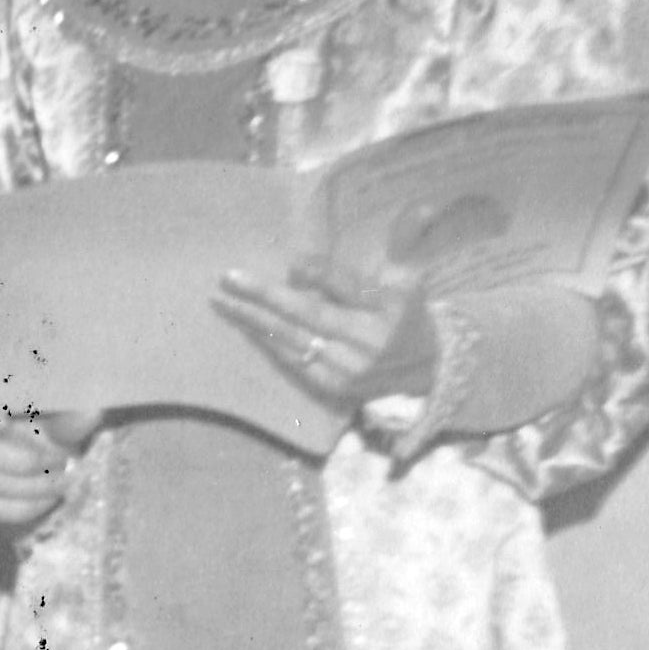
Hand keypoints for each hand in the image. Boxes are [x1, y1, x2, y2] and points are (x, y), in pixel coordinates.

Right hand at [0, 391, 92, 534]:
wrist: (65, 461)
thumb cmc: (60, 427)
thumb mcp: (70, 416)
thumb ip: (72, 415)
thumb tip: (88, 412)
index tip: (4, 421)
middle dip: (25, 459)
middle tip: (64, 459)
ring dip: (34, 484)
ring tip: (67, 478)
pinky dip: (29, 505)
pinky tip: (52, 499)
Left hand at [216, 259, 440, 417]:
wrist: (425, 372)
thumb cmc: (405, 316)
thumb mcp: (400, 282)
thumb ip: (360, 268)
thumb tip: (304, 263)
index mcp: (389, 309)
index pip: (349, 289)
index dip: (320, 275)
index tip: (291, 262)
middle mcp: (367, 342)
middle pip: (310, 315)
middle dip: (266, 296)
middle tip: (229, 278)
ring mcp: (347, 369)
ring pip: (293, 340)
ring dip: (254, 321)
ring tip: (223, 301)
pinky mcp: (333, 388)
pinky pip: (292, 361)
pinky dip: (268, 342)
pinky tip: (244, 326)